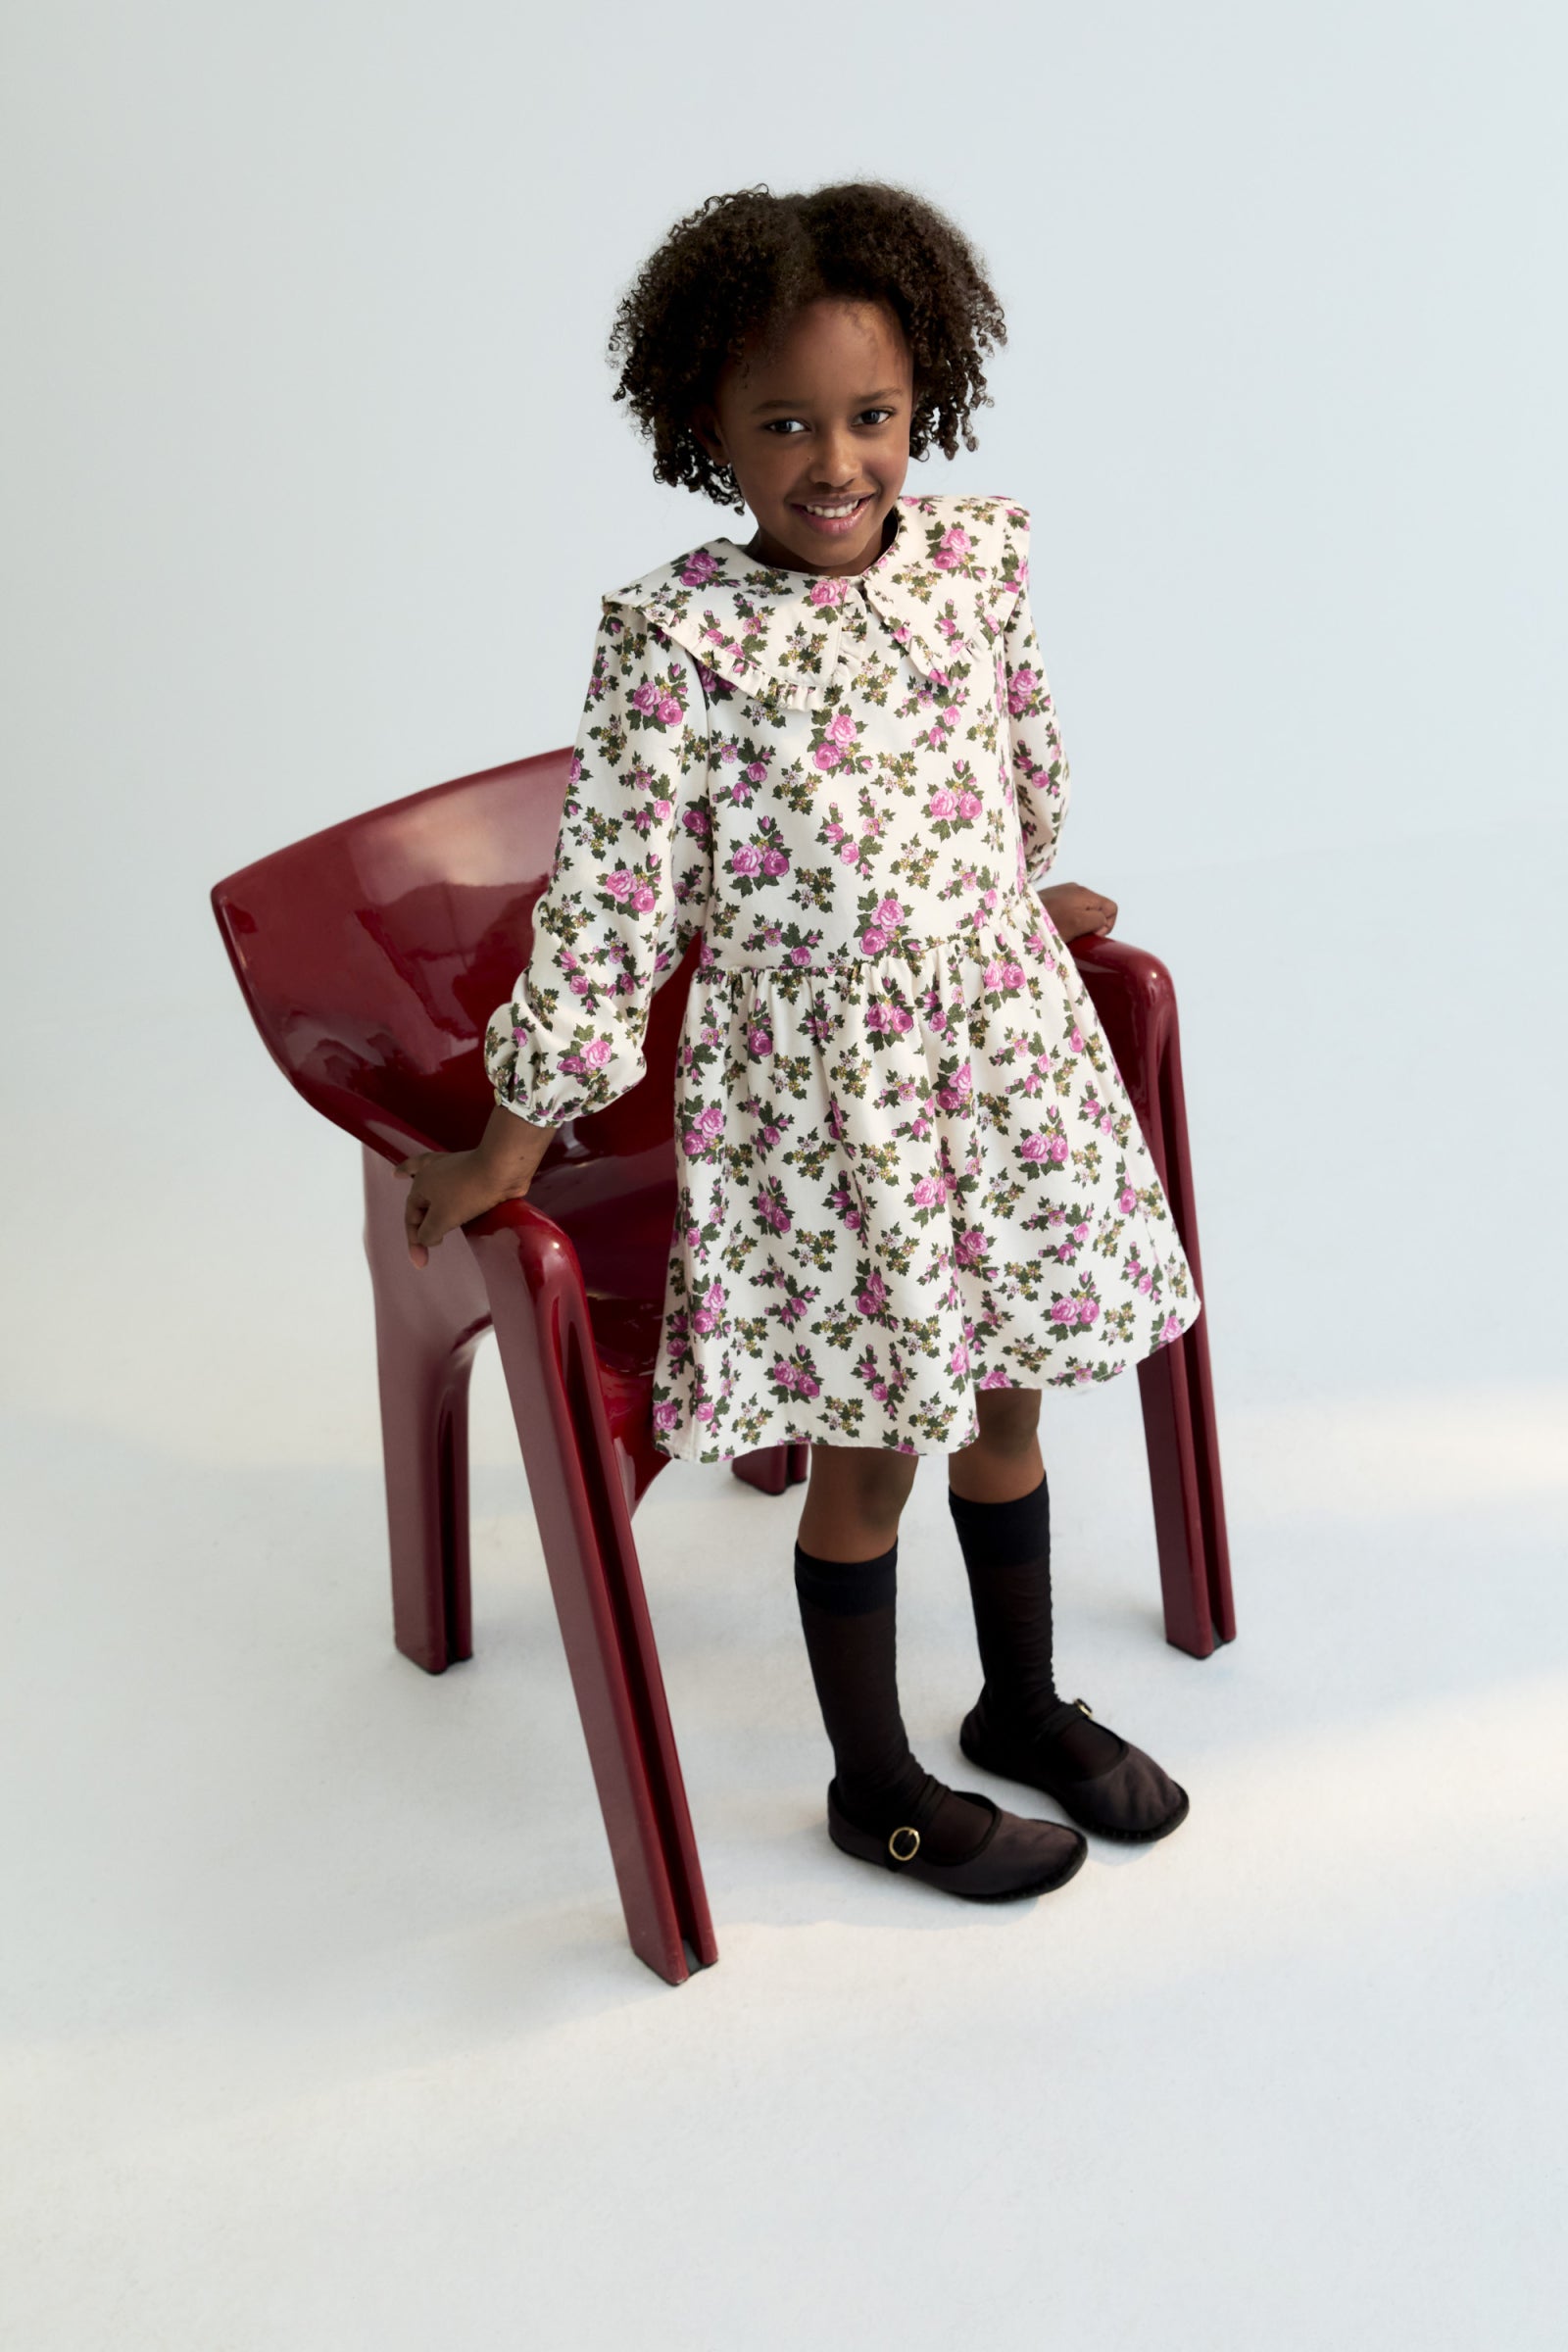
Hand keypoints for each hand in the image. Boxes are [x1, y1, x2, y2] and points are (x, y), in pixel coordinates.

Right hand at [395, 1109, 556, 1267]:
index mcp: (421, 1183)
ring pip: (435, 1189)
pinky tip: (445, 1192)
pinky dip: (449, 1192)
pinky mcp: (471, 1171)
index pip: (412, 1217)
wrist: (501, 1169)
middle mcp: (432, 1173)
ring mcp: (452, 1168)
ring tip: (428, 1216)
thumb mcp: (442, 1219)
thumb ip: (428, 1233)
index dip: (414, 1241)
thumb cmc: (467, 1193)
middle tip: (430, 1244)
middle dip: (422, 1224)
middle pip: (422, 1204)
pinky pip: (455, 1186)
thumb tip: (425, 1239)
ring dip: (431, 1206)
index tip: (422, 1262)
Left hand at [1040, 880, 1117, 941]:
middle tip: (1078, 936)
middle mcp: (1076, 889)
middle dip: (1093, 924)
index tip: (1090, 936)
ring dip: (1080, 922)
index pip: (1112, 909)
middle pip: (1098, 908)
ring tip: (1066, 932)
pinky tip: (1057, 925)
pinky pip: (1070, 908)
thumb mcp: (1077, 924)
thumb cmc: (1047, 923)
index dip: (1106, 926)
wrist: (1015, 917)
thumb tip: (1101, 921)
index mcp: (1085, 894)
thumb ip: (1097, 920)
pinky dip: (1068, 918)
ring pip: (1084, 909)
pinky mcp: (1052, 897)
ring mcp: (1063, 891)